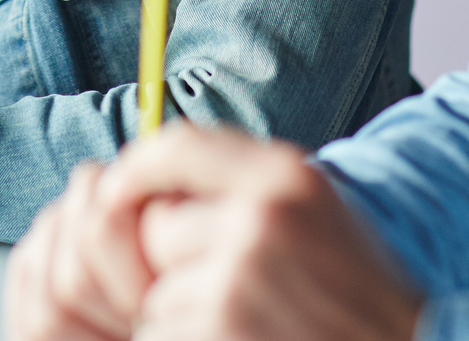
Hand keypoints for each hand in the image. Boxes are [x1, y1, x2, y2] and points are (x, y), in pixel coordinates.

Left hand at [5, 126, 422, 340]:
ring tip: (248, 319)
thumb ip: (242, 184)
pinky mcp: (223, 324)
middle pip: (156, 224)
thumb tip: (141, 176)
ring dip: (184, 312)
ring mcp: (243, 276)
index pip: (178, 145)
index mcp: (287, 175)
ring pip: (157, 288)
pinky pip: (164, 331)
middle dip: (174, 261)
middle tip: (232, 286)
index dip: (137, 169)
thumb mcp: (311, 210)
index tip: (116, 188)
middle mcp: (264, 216)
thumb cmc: (352, 289)